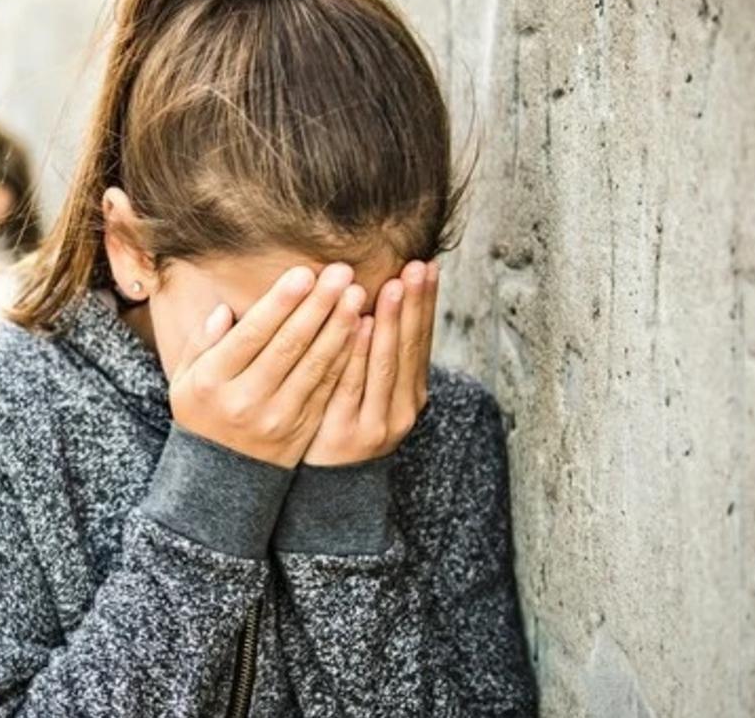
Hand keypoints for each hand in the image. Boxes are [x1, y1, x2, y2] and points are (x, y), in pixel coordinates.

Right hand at [169, 263, 365, 468]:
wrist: (221, 475)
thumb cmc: (203, 411)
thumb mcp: (186, 378)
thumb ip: (202, 342)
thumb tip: (224, 311)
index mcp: (213, 381)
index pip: (252, 334)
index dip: (281, 303)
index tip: (304, 273)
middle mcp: (245, 399)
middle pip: (288, 346)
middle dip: (317, 306)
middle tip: (341, 273)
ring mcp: (277, 417)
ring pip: (314, 366)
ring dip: (339, 327)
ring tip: (356, 294)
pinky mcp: (302, 429)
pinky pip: (328, 388)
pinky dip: (346, 358)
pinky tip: (360, 331)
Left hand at [304, 260, 438, 465]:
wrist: (327, 489)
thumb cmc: (343, 425)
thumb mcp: (367, 392)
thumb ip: (373, 353)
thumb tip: (379, 296)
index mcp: (410, 394)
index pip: (420, 340)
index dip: (425, 304)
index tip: (427, 266)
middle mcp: (402, 408)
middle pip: (409, 348)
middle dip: (414, 305)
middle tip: (416, 267)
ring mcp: (378, 423)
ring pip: (386, 364)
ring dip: (390, 323)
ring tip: (394, 286)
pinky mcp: (348, 434)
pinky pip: (353, 385)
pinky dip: (359, 355)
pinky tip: (361, 326)